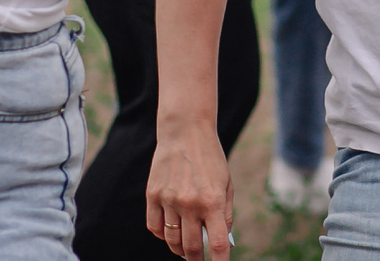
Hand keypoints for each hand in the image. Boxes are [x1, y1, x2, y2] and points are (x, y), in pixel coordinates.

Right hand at [147, 118, 236, 258]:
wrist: (185, 132)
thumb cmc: (210, 159)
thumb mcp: (226, 184)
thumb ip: (226, 214)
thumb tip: (222, 242)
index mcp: (213, 201)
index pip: (217, 243)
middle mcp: (190, 203)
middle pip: (191, 248)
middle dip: (196, 260)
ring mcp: (169, 200)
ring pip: (172, 241)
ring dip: (179, 250)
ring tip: (185, 249)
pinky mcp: (153, 195)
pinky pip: (155, 228)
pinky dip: (162, 235)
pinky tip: (170, 232)